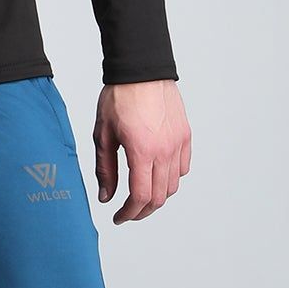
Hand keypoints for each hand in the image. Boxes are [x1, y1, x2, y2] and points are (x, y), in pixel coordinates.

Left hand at [94, 80, 190, 222]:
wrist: (141, 70)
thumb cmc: (119, 97)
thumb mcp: (103, 134)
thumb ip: (105, 169)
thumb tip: (107, 197)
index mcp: (142, 151)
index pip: (140, 197)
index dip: (129, 214)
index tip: (118, 218)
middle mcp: (165, 151)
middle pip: (159, 197)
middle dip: (142, 211)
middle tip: (127, 212)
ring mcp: (178, 143)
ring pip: (173, 185)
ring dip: (157, 196)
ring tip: (140, 194)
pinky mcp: (185, 135)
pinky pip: (183, 168)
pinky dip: (171, 179)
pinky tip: (156, 175)